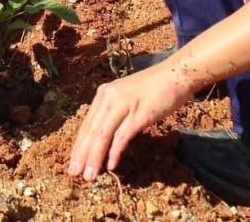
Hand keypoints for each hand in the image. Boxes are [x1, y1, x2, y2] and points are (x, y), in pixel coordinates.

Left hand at [67, 61, 193, 180]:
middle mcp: (109, 97)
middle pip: (91, 131)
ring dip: (94, 158)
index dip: (79, 145)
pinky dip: (115, 152)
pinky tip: (111, 166)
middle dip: (81, 155)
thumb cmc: (154, 88)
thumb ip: (116, 113)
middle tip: (74, 174)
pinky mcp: (139, 113)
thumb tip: (107, 138)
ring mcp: (123, 104)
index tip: (74, 162)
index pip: (86, 124)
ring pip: (102, 135)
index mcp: (104, 94)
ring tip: (89, 176)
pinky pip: (122, 136)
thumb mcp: (127, 97)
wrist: (176, 74)